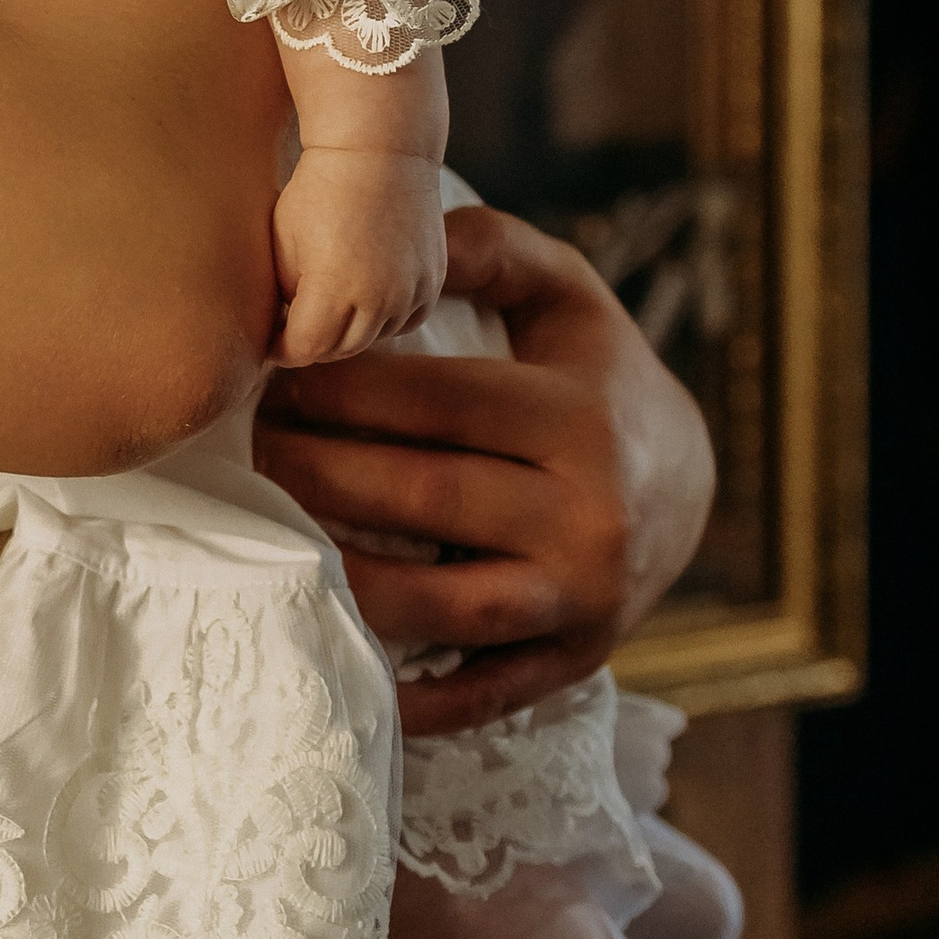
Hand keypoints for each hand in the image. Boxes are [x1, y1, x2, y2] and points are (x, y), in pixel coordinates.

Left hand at [255, 201, 712, 732]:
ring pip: (434, 602)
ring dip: (336, 571)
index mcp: (580, 418)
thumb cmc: (594, 373)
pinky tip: (332, 651)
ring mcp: (579, 602)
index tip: (271, 372)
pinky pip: (474, 691)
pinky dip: (403, 688)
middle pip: (420, 498)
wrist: (689, 488)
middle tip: (249, 445)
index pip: (434, 402)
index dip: (338, 387)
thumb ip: (487, 248)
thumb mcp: (564, 294)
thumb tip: (394, 246)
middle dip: (314, 470)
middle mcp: (588, 515)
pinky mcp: (569, 665)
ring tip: (268, 530)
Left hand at [271, 146, 447, 364]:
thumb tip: (284, 328)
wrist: (379, 151)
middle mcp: (379, 299)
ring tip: (325, 312)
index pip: (304, 348)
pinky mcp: (432, 282)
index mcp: (334, 290)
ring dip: (347, 333)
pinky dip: (381, 320)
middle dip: (312, 344)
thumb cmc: (319, 192)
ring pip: (372, 338)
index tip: (270, 343)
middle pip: (339, 349)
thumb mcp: (284, 245)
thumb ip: (284, 296)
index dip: (282, 349)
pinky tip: (362, 301)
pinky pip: (404, 322)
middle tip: (292, 331)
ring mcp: (411, 292)